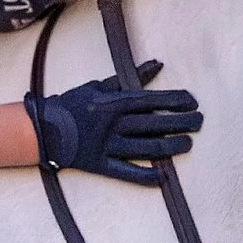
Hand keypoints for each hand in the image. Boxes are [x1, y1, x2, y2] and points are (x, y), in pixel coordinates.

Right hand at [27, 63, 201, 184]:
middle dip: (181, 123)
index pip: (151, 101)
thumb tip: (157, 65)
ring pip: (146, 147)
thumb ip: (129, 79)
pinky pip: (126, 172)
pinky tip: (163, 176)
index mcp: (112, 102)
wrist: (43, 129)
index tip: (193, 102)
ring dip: (170, 146)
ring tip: (188, 144)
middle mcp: (113, 124)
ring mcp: (107, 146)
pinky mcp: (100, 164)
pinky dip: (145, 175)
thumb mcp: (99, 85)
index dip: (175, 101)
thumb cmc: (72, 104)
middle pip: (154, 124)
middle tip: (199, 122)